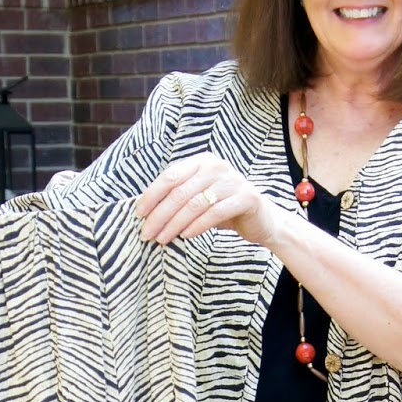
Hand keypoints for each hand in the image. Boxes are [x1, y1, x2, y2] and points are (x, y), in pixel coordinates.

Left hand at [134, 153, 280, 247]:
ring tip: (162, 239)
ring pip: (195, 204)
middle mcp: (216, 166)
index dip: (152, 196)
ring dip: (174, 224)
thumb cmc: (224, 210)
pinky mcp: (246, 198)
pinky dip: (197, 226)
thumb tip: (145, 212)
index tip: (139, 215)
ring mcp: (232, 181)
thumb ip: (179, 197)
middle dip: (160, 215)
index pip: (170, 176)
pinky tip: (185, 236)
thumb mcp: (199, 198)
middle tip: (147, 234)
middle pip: (180, 192)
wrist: (263, 220)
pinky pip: (214, 213)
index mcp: (201, 162)